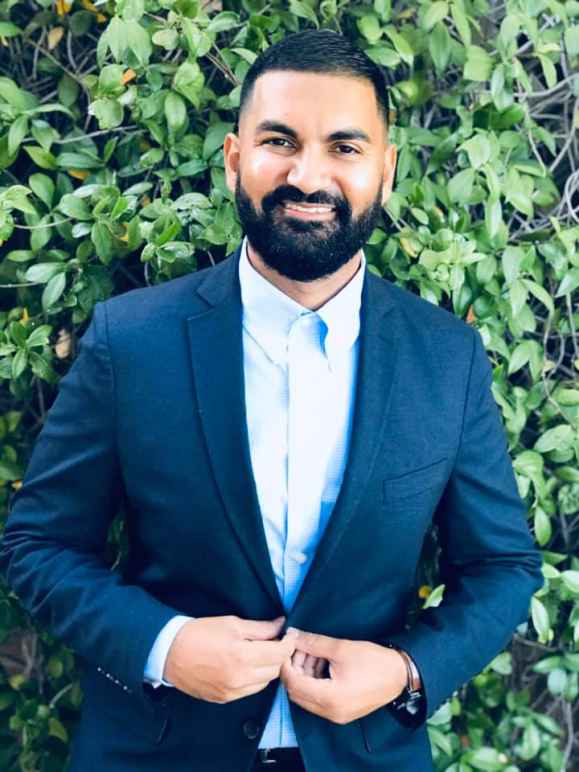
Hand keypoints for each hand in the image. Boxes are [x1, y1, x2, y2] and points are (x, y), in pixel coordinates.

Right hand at [164, 615, 297, 702]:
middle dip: (278, 655)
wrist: (170, 652)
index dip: (288, 643)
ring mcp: (232, 692)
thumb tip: (281, 624)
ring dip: (267, 668)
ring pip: (264, 683)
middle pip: (274, 670)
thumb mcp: (232, 623)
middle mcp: (240, 679)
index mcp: (242, 656)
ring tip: (260, 653)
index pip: (279, 654)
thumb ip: (261, 627)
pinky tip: (247, 666)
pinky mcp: (224, 699)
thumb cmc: (200, 632)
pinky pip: (249, 691)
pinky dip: (254, 679)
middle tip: (275, 641)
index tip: (289, 634)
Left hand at [280, 629, 407, 723]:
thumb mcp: (341, 647)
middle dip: (294, 669)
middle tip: (299, 648)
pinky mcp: (341, 712)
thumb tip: (292, 635)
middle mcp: (329, 712)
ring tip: (312, 652)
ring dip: (304, 674)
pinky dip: (314, 682)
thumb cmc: (373, 660)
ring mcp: (335, 715)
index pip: (293, 683)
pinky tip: (321, 663)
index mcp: (329, 698)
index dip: (285, 664)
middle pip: (297, 693)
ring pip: (306, 696)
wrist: (400, 675)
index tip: (286, 646)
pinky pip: (318, 699)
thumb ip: (313, 643)